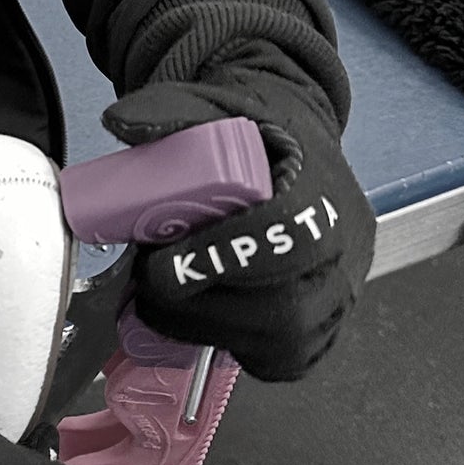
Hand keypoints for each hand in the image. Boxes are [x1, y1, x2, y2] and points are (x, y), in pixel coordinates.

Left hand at [103, 43, 374, 380]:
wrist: (295, 147)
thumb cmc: (258, 133)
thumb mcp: (214, 105)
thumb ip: (169, 110)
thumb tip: (120, 123)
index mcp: (320, 190)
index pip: (289, 239)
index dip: (223, 259)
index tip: (165, 266)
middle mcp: (343, 248)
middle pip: (286, 308)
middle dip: (203, 306)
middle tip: (152, 286)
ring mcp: (339, 291)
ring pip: (285, 342)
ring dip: (211, 329)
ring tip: (170, 300)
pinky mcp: (327, 322)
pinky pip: (289, 359)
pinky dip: (240, 346)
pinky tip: (206, 314)